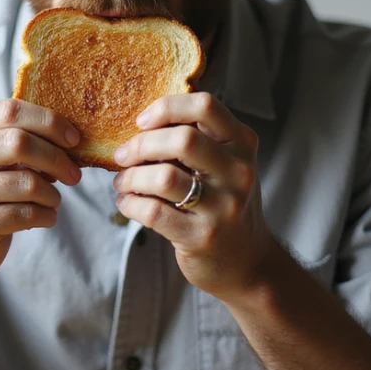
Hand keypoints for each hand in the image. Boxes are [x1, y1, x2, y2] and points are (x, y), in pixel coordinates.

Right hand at [0, 99, 81, 285]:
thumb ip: (12, 141)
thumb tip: (66, 137)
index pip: (9, 111)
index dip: (48, 121)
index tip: (73, 138)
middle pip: (19, 142)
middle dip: (56, 158)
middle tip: (74, 175)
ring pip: (27, 182)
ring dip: (52, 193)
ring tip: (53, 201)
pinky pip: (25, 213)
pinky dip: (45, 215)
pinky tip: (45, 218)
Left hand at [111, 92, 276, 299]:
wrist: (248, 264)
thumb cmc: (225, 205)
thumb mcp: (226, 165)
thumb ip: (197, 139)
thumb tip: (141, 122)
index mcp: (242, 144)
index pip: (205, 106)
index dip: (166, 107)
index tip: (142, 121)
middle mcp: (239, 172)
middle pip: (182, 139)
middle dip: (141, 145)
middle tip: (122, 155)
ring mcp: (223, 207)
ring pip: (164, 177)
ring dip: (131, 177)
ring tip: (122, 182)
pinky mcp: (202, 237)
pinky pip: (153, 211)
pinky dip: (130, 203)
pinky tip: (127, 203)